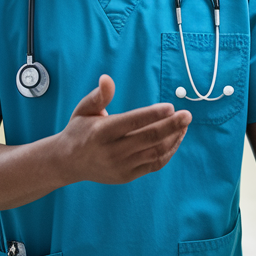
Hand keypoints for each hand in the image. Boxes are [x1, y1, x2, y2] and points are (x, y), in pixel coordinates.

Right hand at [53, 75, 192, 185]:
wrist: (68, 162)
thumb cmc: (79, 130)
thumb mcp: (84, 110)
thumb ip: (99, 95)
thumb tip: (107, 79)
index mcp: (101, 132)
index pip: (132, 122)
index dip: (153, 114)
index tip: (171, 106)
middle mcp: (112, 151)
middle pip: (149, 138)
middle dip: (172, 126)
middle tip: (187, 115)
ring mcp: (121, 166)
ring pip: (155, 152)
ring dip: (173, 138)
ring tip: (184, 125)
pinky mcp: (127, 176)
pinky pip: (154, 164)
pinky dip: (168, 152)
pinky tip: (175, 139)